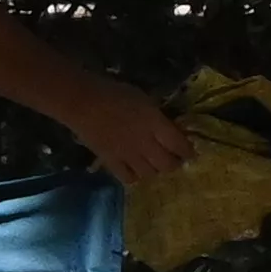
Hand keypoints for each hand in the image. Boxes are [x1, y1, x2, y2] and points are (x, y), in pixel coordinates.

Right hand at [67, 77, 194, 183]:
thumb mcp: (143, 99)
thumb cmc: (114, 93)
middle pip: (168, 165)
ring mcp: (128, 156)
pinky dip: (134, 176)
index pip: (180, 145)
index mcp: (156, 124)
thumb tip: (170, 128)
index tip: (188, 150)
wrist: (81, 102)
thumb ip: (158, 116)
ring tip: (152, 163)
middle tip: (172, 158)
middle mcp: (146, 144)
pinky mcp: (111, 162)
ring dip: (155, 169)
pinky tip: (133, 169)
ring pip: (150, 174)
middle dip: (173, 163)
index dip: (187, 150)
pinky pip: (128, 178)